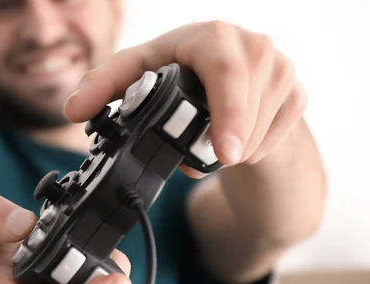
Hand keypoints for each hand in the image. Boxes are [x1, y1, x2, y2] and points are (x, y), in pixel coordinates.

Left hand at [64, 21, 307, 177]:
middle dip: (222, 142)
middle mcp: (253, 45)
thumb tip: (73, 109)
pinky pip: (276, 137)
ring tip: (209, 147)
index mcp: (212, 36)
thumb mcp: (138, 73)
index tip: (224, 153)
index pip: (226, 72)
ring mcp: (281, 69)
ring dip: (231, 150)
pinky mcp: (296, 93)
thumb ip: (103, 87)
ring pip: (261, 129)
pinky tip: (234, 142)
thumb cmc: (178, 74)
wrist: (225, 86)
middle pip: (246, 107)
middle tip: (202, 160)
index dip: (227, 114)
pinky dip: (252, 150)